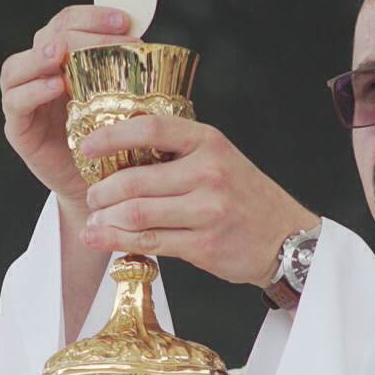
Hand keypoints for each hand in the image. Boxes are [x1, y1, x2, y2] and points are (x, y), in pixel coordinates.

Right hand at [0, 5, 136, 213]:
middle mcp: (40, 74)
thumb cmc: (115, 142)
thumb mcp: (125, 101)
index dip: (92, 15)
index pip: (70, 22)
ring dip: (39, 56)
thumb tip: (148, 44)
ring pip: (17, 66)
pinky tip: (55, 87)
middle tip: (106, 40)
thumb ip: (128, 73)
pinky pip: (16, 103)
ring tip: (60, 54)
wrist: (103, 189)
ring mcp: (24, 101)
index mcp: (65, 60)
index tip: (124, 21)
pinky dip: (32, 91)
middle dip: (75, 33)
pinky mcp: (19, 129)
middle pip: (45, 37)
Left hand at [79, 116, 320, 287]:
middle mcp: (208, 173)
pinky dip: (119, 242)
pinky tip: (103, 239)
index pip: (151, 129)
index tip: (86, 147)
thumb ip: (178, 154)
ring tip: (94, 220)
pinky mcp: (204, 244)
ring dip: (106, 219)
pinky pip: (150, 242)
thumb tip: (120, 158)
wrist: (287, 238)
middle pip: (136, 180)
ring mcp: (207, 211)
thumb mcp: (220, 158)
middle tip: (92, 196)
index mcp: (209, 142)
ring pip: (138, 214)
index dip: (111, 137)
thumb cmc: (247, 197)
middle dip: (102, 191)